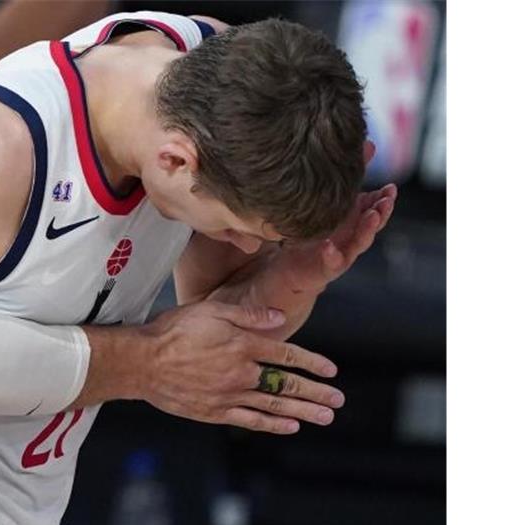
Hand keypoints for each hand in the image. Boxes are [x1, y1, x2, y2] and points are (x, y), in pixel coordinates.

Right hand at [138, 301, 343, 433]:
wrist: (141, 362)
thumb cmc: (171, 331)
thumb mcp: (211, 310)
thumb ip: (247, 315)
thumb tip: (278, 318)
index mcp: (243, 345)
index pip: (286, 355)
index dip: (311, 362)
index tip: (331, 370)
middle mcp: (241, 373)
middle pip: (287, 384)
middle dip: (316, 392)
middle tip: (337, 400)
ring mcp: (228, 396)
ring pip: (274, 405)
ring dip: (303, 411)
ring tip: (325, 417)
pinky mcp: (214, 412)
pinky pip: (250, 420)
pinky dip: (272, 424)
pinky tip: (290, 426)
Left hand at [211, 142, 397, 336]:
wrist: (203, 301)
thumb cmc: (212, 263)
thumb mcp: (226, 220)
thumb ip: (239, 197)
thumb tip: (237, 164)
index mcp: (295, 227)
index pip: (329, 201)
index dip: (347, 180)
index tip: (364, 157)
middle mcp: (308, 246)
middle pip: (350, 221)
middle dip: (371, 203)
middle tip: (389, 185)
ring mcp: (308, 266)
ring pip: (348, 246)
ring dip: (366, 229)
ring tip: (381, 210)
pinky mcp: (300, 286)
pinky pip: (322, 272)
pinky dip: (332, 260)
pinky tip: (336, 248)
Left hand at [260, 182, 396, 298]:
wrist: (285, 270)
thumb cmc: (305, 232)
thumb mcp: (320, 205)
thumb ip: (336, 182)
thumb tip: (359, 150)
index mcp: (351, 220)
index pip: (373, 207)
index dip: (383, 198)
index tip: (390, 187)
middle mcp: (350, 237)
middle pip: (372, 224)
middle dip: (382, 211)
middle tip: (388, 199)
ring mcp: (340, 254)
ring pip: (359, 243)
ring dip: (367, 230)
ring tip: (372, 216)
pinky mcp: (325, 270)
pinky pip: (331, 263)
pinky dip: (332, 255)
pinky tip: (328, 247)